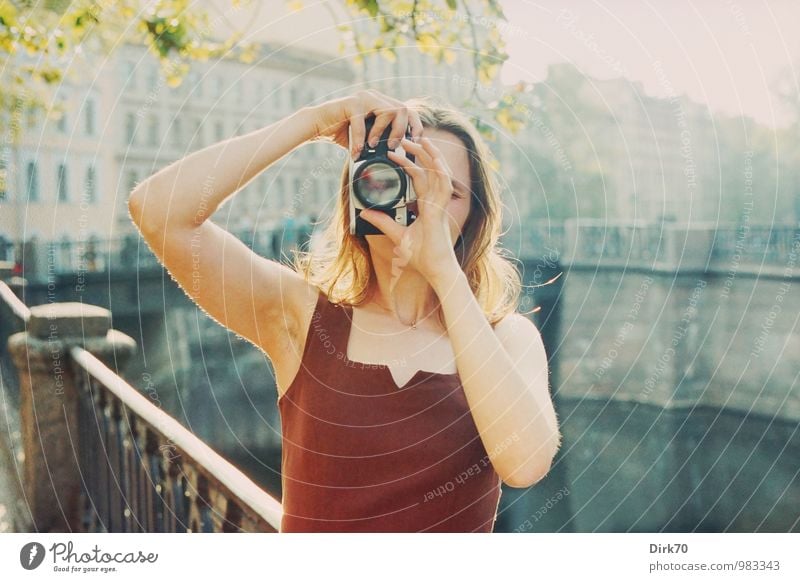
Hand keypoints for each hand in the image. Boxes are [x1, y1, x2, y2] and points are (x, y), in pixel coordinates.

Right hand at [308, 90, 422, 157]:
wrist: (317, 125)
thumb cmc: (342, 133)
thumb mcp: (366, 140)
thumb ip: (381, 143)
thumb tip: (397, 159)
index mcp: (382, 104)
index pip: (407, 110)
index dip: (415, 126)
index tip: (416, 142)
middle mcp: (375, 97)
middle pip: (402, 109)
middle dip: (401, 131)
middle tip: (391, 147)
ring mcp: (364, 97)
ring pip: (388, 111)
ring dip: (382, 132)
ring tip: (372, 146)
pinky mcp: (351, 102)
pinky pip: (362, 121)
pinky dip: (360, 139)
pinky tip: (356, 152)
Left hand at [359, 137, 460, 287]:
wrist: (436, 270)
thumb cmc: (423, 256)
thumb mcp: (398, 235)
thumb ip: (383, 222)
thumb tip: (366, 212)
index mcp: (428, 205)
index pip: (421, 178)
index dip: (412, 164)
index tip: (398, 153)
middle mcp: (436, 202)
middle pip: (431, 170)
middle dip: (421, 153)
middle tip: (406, 138)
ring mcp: (440, 205)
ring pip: (439, 172)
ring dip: (430, 155)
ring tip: (419, 139)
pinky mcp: (441, 210)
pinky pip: (443, 186)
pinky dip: (440, 170)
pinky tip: (434, 158)